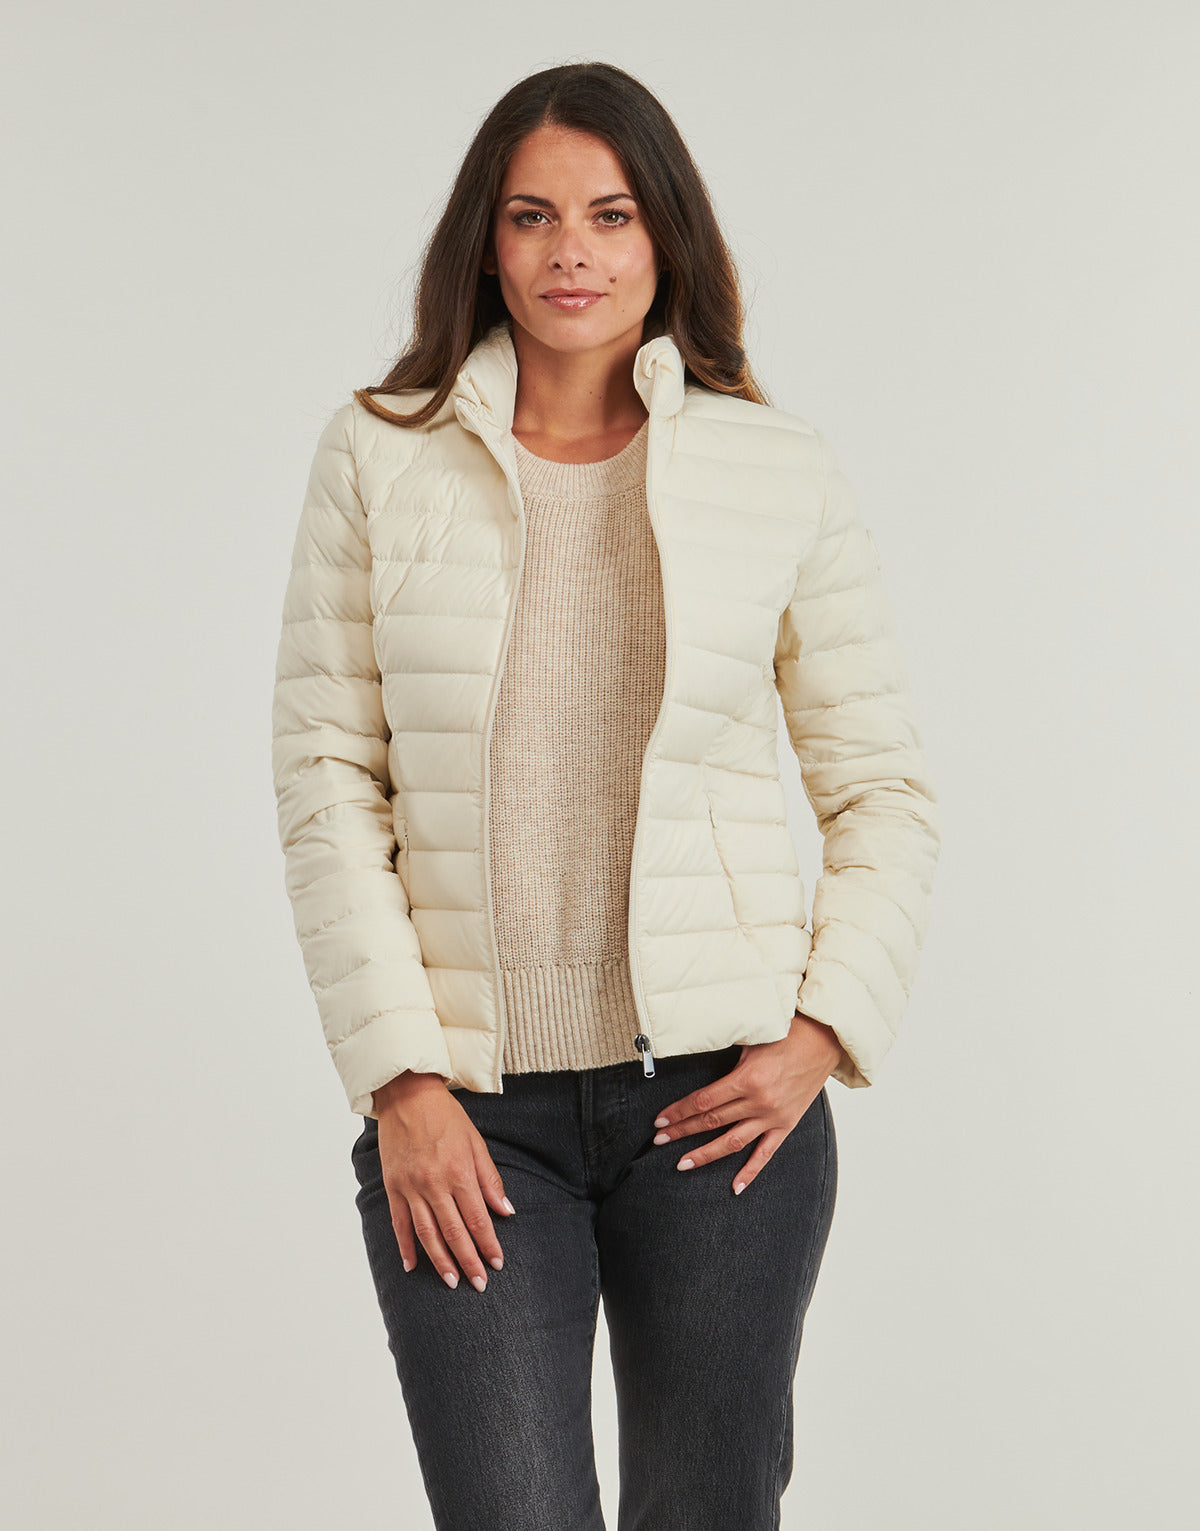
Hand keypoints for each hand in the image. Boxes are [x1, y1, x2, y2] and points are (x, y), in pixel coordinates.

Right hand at [373, 1071, 515, 1291]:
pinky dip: (406, 1246)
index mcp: (459, 1172)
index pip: (478, 1219)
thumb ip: (490, 1178)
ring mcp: (411, 1187)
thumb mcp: (475, 1142)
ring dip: (441, 1261)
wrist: (407, 1095)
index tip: (497, 1263)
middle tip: (479, 1284)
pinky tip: (412, 1265)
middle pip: (454, 1232)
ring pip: (427, 1234)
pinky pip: (399, 1223)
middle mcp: (435, 1184)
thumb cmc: (446, 1117)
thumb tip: (506, 1210)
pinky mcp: (393, 1186)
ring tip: (452, 1282)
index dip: (488, 1244)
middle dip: (469, 1261)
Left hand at [650, 1012, 844, 1194]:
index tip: (660, 1120)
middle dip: (682, 1131)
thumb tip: (698, 1061)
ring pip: (732, 1142)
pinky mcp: (787, 1125)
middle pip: (712, 1122)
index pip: (703, 1101)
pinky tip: (735, 1187)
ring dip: (705, 1154)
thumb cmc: (788, 1033)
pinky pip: (765, 1153)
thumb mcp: (752, 1039)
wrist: (825, 1040)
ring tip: (682, 1164)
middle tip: (659, 1141)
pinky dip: (750, 1171)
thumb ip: (728, 1057)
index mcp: (747, 1079)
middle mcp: (759, 1102)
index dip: (679, 1112)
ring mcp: (774, 1117)